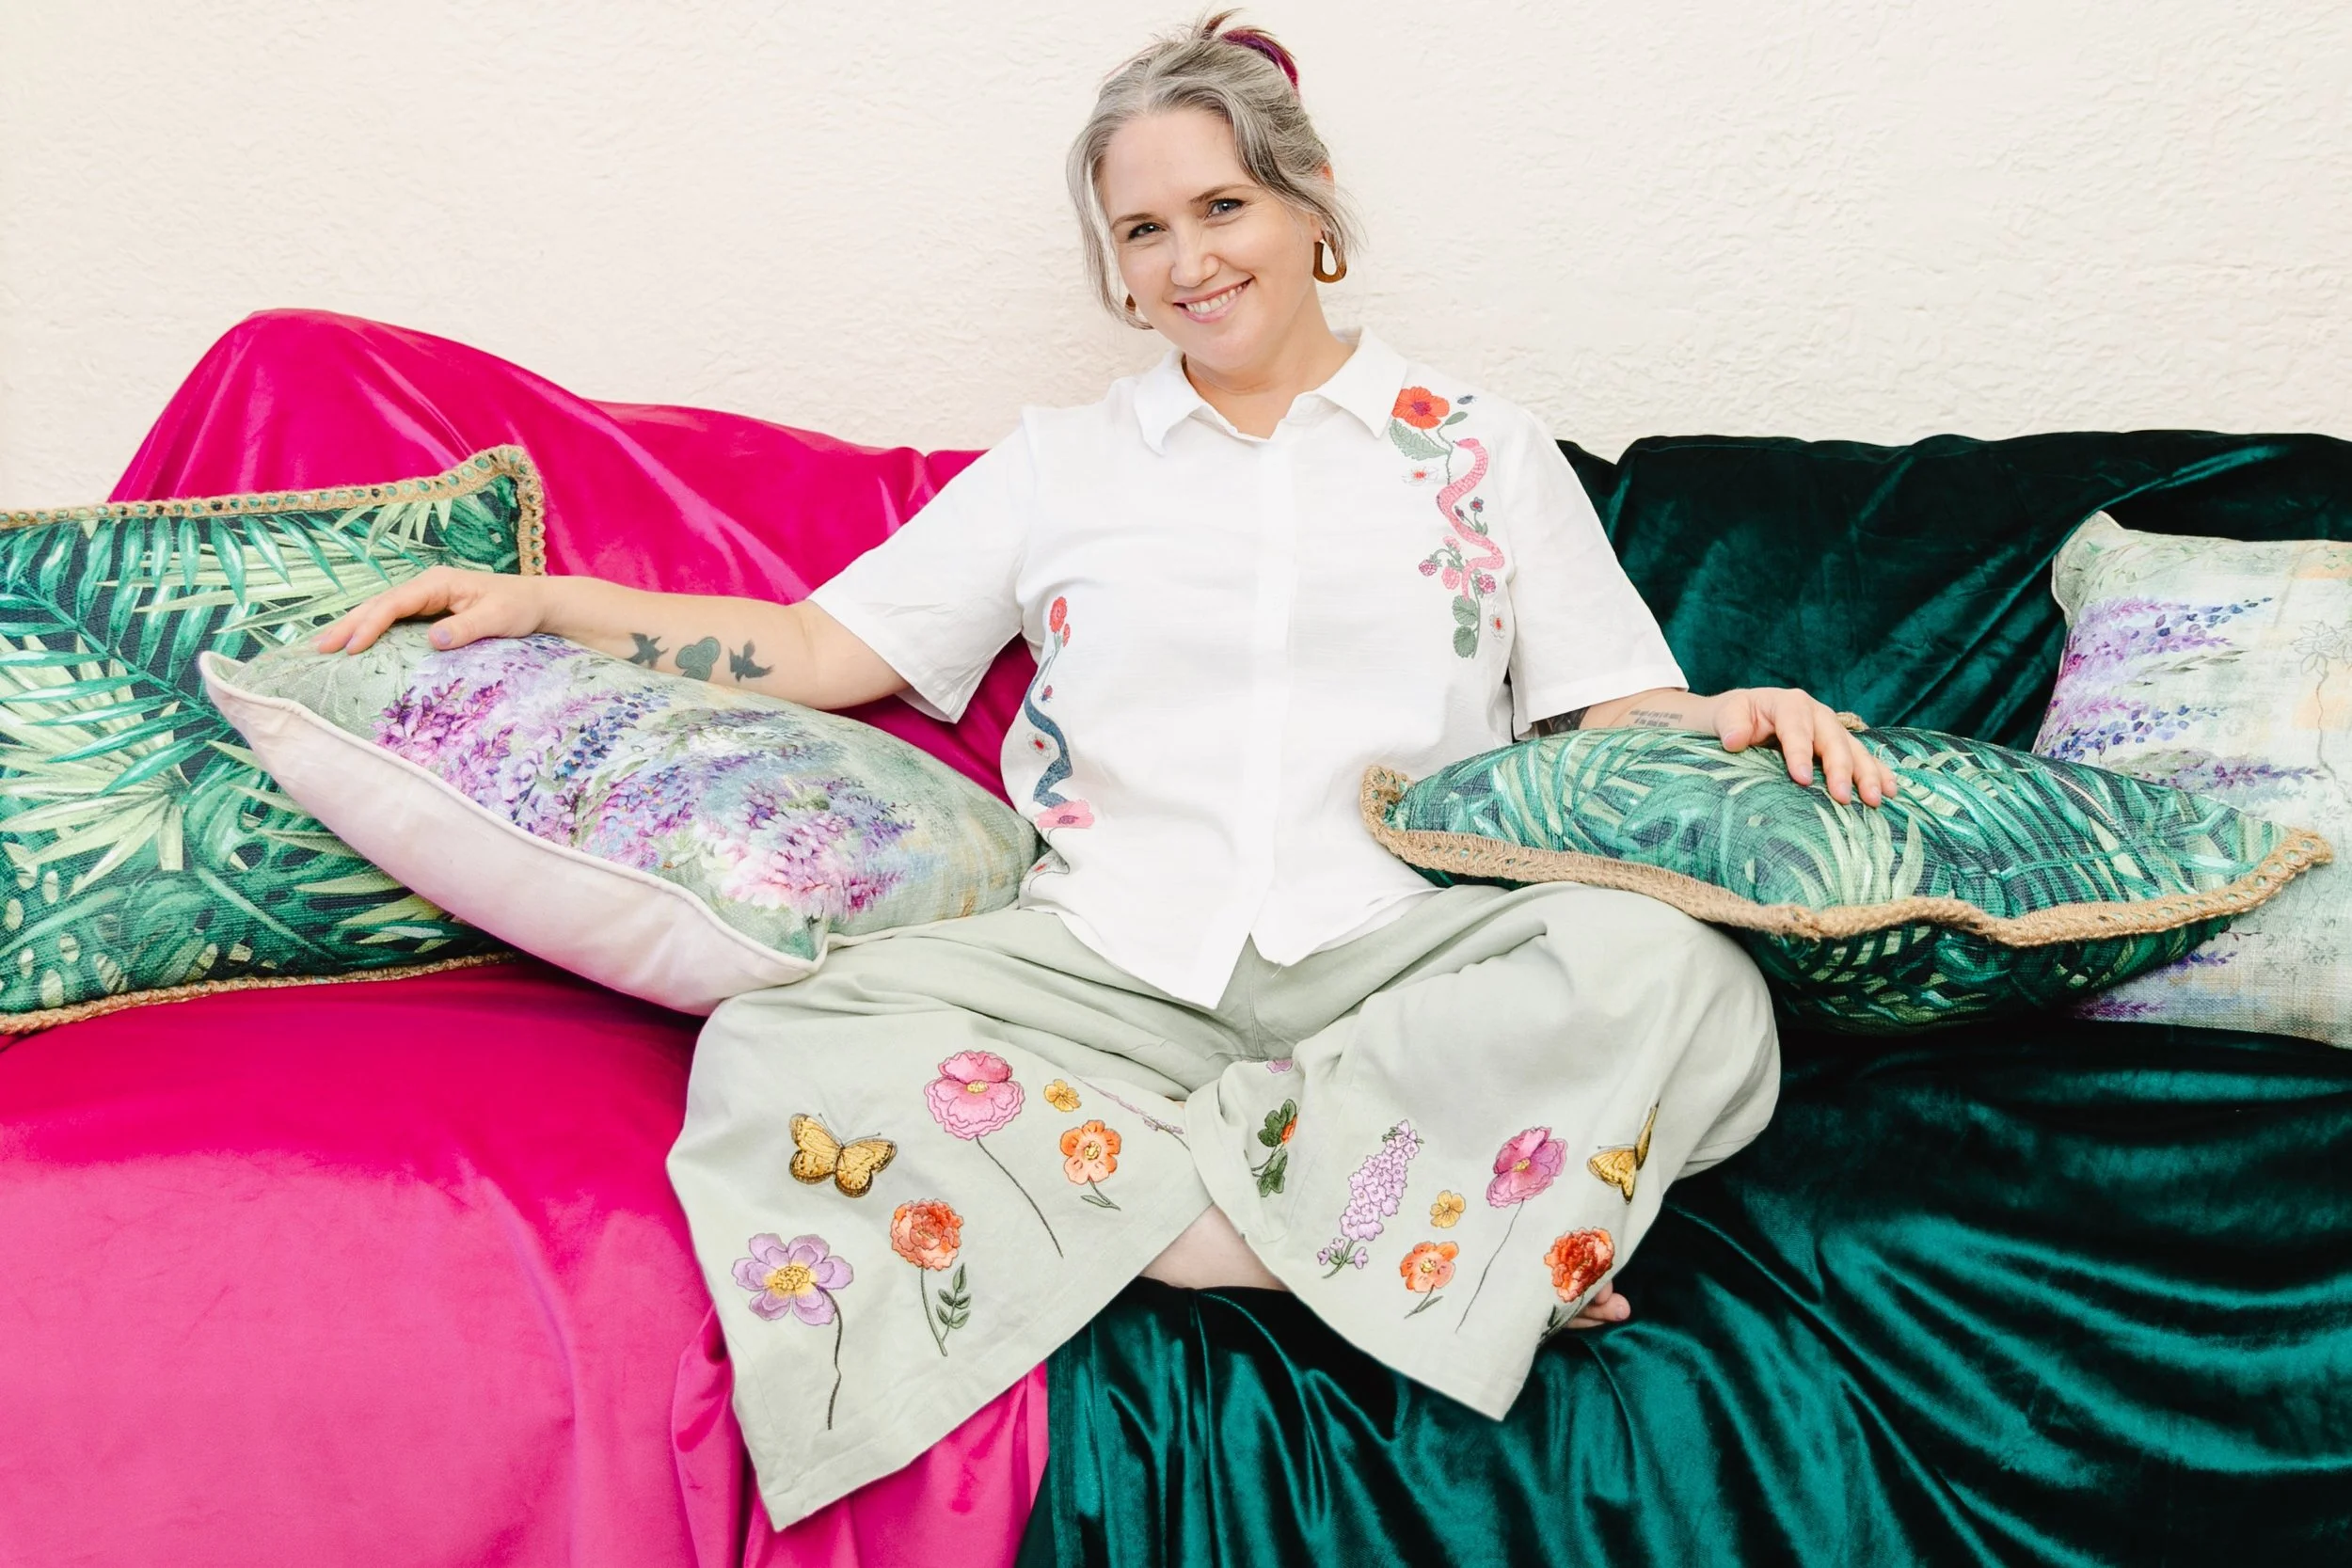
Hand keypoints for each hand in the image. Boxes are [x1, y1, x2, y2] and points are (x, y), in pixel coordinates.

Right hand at [314, 566, 548, 655]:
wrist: (538, 603)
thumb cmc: (520, 607)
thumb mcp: (498, 618)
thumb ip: (466, 628)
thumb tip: (433, 640)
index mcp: (438, 582)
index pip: (394, 603)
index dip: (371, 625)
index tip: (352, 648)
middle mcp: (426, 586)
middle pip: (378, 604)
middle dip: (348, 624)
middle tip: (319, 648)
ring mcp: (426, 597)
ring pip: (381, 610)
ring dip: (354, 627)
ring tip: (325, 646)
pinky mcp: (430, 610)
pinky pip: (393, 619)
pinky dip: (372, 630)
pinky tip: (355, 644)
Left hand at [1713, 687, 1897, 806]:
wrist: (1744, 715)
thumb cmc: (1734, 718)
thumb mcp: (1725, 716)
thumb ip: (1730, 725)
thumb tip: (1734, 740)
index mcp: (1789, 704)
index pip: (1796, 728)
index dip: (1800, 753)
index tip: (1801, 779)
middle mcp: (1816, 714)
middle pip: (1832, 740)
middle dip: (1840, 769)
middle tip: (1843, 797)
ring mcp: (1831, 729)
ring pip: (1854, 750)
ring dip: (1868, 774)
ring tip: (1877, 798)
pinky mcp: (1839, 745)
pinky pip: (1863, 758)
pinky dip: (1879, 772)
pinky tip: (1892, 790)